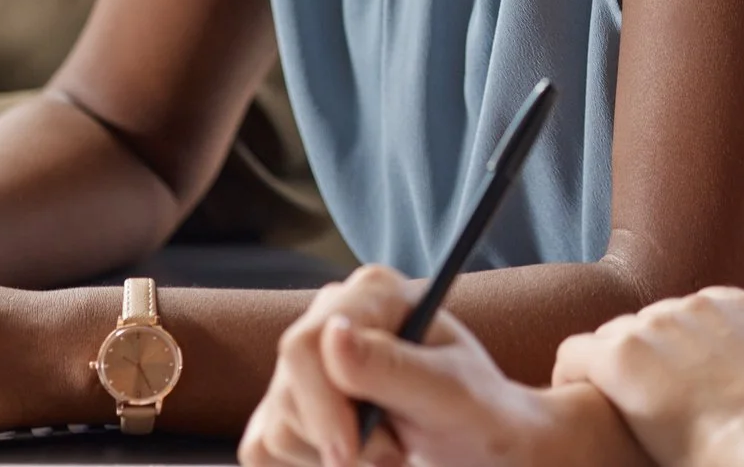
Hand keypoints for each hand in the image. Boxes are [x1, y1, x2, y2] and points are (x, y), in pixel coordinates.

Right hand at [243, 264, 603, 466]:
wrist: (477, 445)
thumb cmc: (475, 411)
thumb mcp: (448, 392)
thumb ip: (391, 366)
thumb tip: (333, 334)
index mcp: (372, 294)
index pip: (306, 345)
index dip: (322, 406)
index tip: (350, 453)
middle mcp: (331, 318)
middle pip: (288, 390)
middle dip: (339, 438)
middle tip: (395, 451)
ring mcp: (305, 364)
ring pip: (277, 426)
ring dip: (334, 456)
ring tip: (387, 447)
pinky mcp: (289, 406)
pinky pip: (266, 448)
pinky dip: (308, 464)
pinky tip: (355, 453)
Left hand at [554, 287, 743, 466]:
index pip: (703, 316)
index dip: (693, 357)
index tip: (694, 393)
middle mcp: (699, 304)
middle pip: (657, 326)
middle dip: (653, 364)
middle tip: (656, 412)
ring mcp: (657, 326)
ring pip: (615, 338)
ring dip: (614, 373)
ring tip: (617, 415)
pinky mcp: (621, 356)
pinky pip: (574, 356)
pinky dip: (572, 377)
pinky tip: (582, 406)